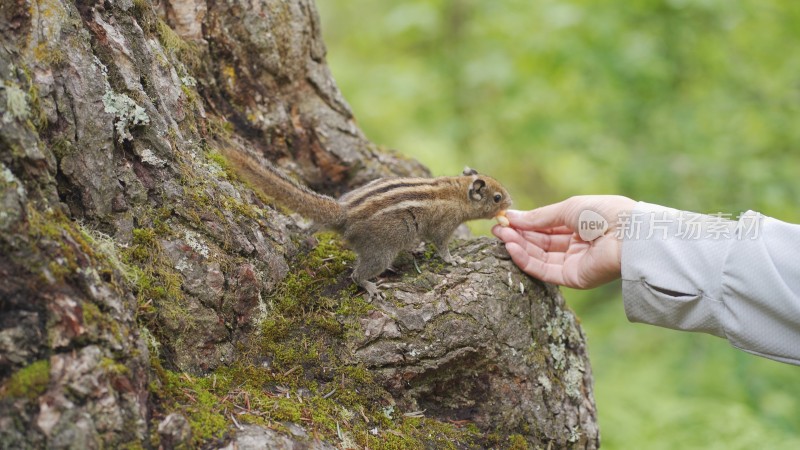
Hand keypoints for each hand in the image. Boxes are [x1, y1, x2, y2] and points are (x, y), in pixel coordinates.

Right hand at [492, 195, 635, 288]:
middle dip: (518, 235)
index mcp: (578, 225)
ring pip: (539, 256)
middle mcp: (575, 246)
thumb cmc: (604, 213)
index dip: (524, 223)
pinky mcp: (573, 279)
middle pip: (540, 242)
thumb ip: (539, 217)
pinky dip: (527, 260)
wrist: (628, 234)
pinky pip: (544, 271)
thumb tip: (512, 217)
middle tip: (496, 228)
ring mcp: (573, 263)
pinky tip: (512, 248)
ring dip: (519, 246)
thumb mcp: (568, 208)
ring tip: (501, 236)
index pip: (545, 226)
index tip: (503, 219)